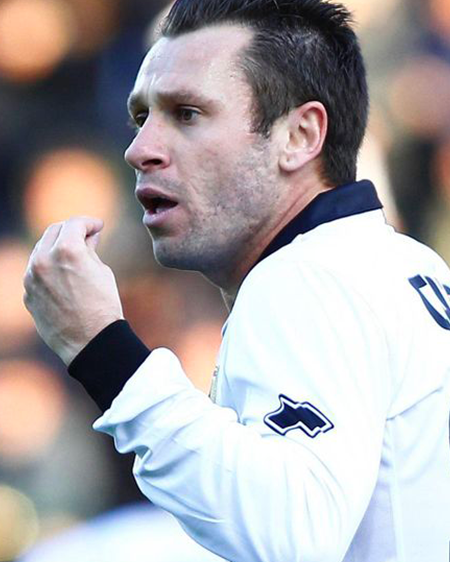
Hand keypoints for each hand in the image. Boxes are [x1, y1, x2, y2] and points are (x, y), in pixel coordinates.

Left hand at [23, 216, 123, 365]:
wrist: (90, 341)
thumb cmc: (103, 306)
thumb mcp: (102, 272)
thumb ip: (90, 250)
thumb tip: (88, 237)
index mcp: (67, 250)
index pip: (75, 223)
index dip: (89, 222)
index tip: (98, 226)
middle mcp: (44, 260)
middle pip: (54, 231)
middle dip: (71, 230)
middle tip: (86, 236)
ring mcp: (31, 278)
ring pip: (40, 250)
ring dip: (57, 247)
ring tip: (74, 256)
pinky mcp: (28, 294)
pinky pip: (36, 272)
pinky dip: (49, 268)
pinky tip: (63, 276)